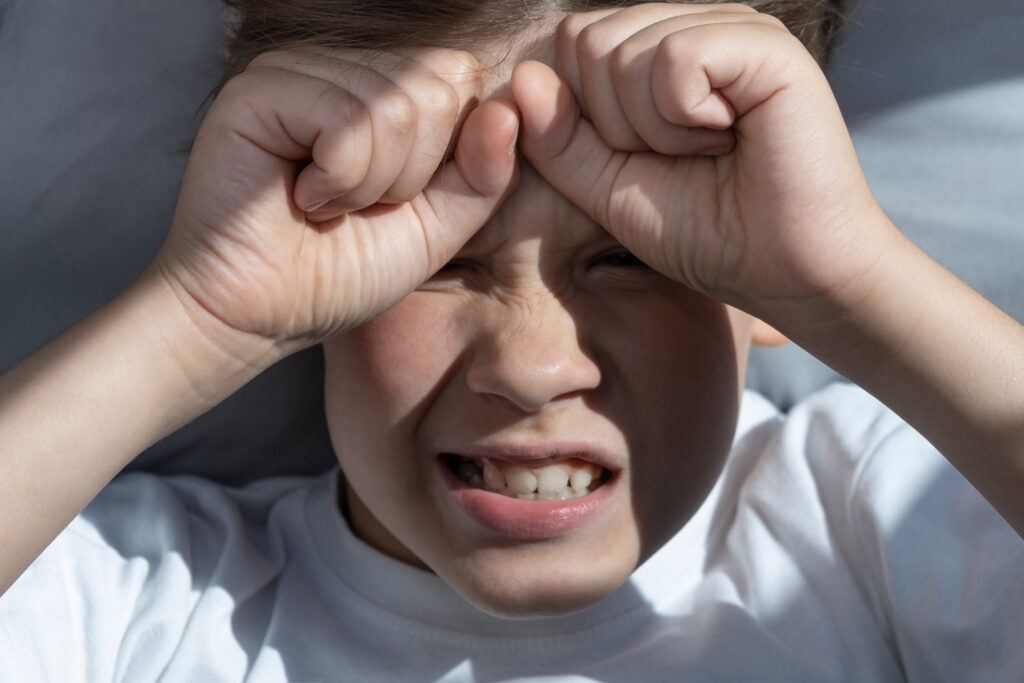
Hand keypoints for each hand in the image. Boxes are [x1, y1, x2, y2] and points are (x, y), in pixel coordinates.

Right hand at [155, 48, 518, 362]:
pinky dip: (340, 178)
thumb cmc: (340, 272)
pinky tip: (302, 197)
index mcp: (385, 88)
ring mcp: (300, 69)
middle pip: (439, 86)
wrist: (259, 316)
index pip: (463, 81)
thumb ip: (484, 173)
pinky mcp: (262, 88)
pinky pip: (350, 120)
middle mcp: (343, 67)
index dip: (450, 156)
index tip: (395, 201)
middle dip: (412, 173)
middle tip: (357, 205)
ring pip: (399, 105)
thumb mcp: (437, 226)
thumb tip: (511, 108)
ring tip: (326, 204)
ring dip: (372, 182)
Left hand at [512, 3, 895, 332]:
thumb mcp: (607, 189)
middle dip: (614, 124)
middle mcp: (695, 25)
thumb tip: (523, 75)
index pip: (572, 43)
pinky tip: (727, 138)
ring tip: (706, 151)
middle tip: (679, 157)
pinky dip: (682, 118)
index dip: (586, 118)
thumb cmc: (707, 232)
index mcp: (661, 52)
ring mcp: (731, 27)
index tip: (647, 158)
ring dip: (651, 128)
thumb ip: (559, 139)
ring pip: (623, 51)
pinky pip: (673, 58)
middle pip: (588, 41)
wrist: (787, 273)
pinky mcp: (765, 45)